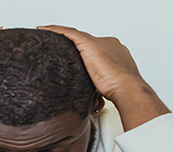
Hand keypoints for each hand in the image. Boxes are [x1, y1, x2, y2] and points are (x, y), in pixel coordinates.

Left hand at [37, 25, 169, 129]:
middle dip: (73, 45)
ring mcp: (99, 42)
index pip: (96, 49)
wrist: (127, 88)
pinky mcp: (88, 43)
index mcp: (116, 52)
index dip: (86, 54)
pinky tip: (44, 29)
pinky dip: (55, 30)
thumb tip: (95, 99)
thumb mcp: (110, 86)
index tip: (78, 60)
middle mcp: (108, 44)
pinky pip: (67, 32)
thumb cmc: (121, 91)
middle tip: (59, 48)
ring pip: (75, 35)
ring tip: (47, 34)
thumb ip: (101, 85)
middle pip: (85, 41)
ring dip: (61, 34)